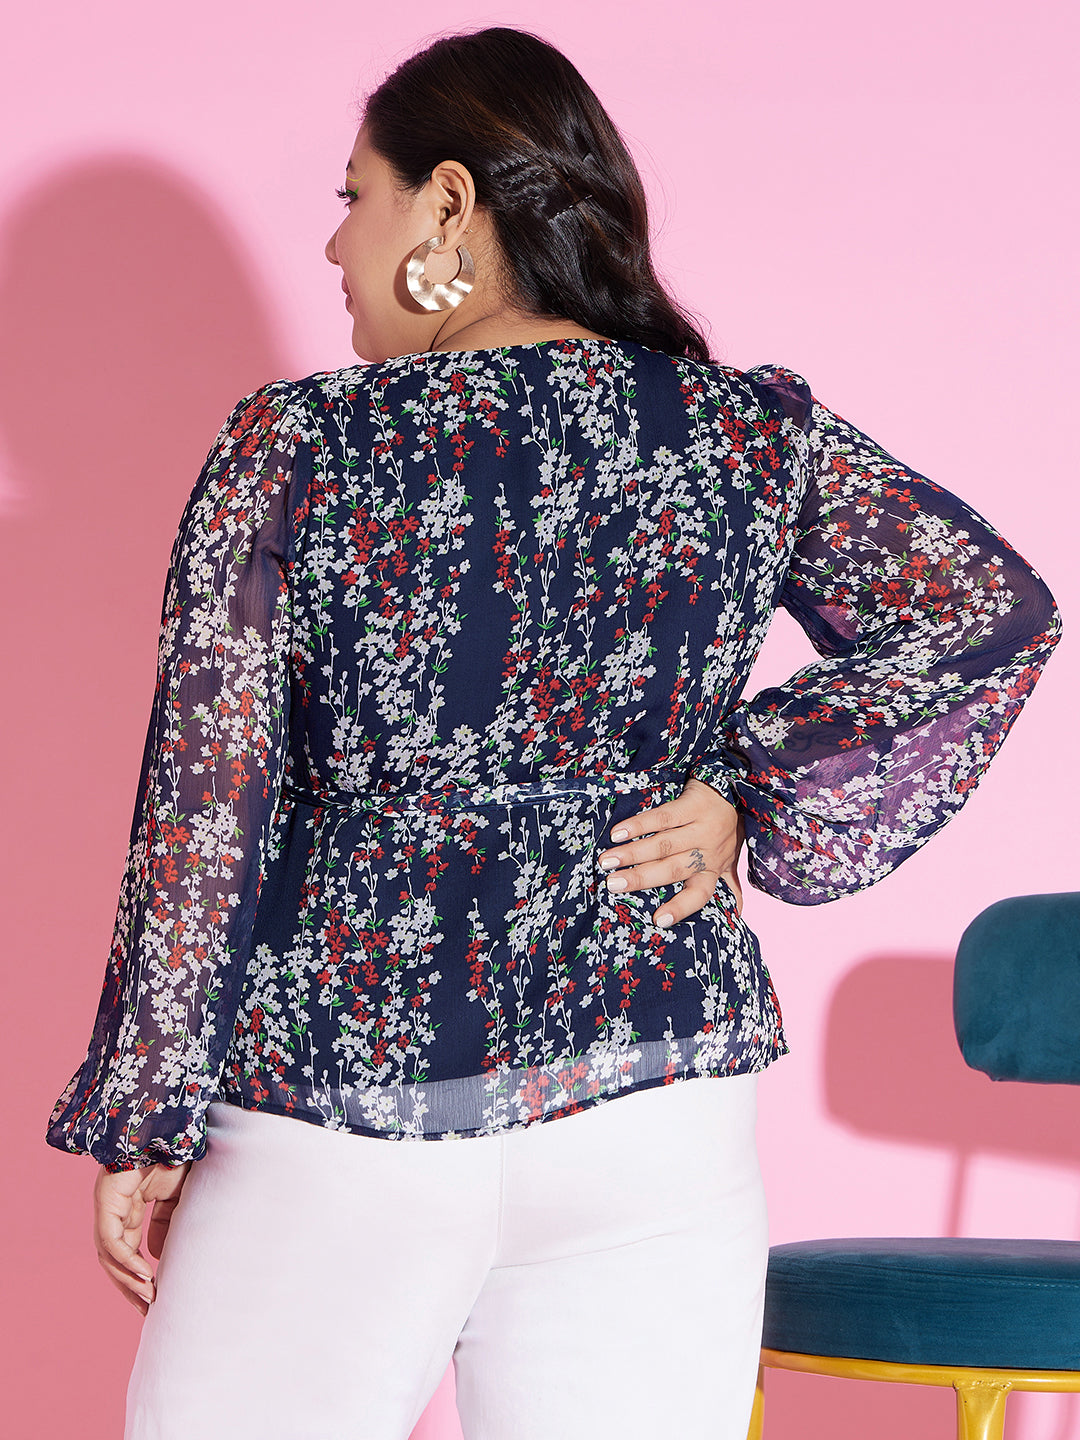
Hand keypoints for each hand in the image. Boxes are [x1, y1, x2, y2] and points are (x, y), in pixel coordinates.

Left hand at [94, 1160, 191, 1314]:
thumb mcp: (178, 1196)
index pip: (126, 1249)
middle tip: (148, 1310)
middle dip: (129, 1286)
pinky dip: (125, 1261)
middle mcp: (113, 1208)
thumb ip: (166, 1225)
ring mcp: (107, 1204)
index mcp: (127, 1206)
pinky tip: (143, 1275)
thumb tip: (154, 1257)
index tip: (155, 1298)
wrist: (172, 1128)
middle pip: (113, 1259)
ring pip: (108, 1255)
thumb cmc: (176, 1154)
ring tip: (148, 1298)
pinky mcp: (106, 1200)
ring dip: (127, 1280)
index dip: (138, 1275)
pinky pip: (111, 1240)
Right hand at [597, 776, 744, 926]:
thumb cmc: (727, 828)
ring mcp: (700, 827)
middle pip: (672, 869)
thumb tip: (735, 915)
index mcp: (713, 868)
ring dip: (633, 853)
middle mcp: (708, 850)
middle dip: (641, 878)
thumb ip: (729, 884)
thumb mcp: (731, 859)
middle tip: (613, 885)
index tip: (657, 920)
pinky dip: (639, 824)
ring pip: (663, 844)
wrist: (737, 788)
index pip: (699, 894)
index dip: (680, 908)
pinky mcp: (692, 804)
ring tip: (607, 861)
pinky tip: (618, 832)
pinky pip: (663, 816)